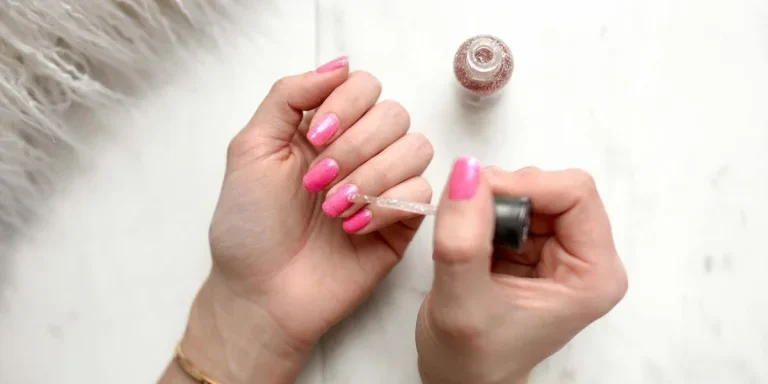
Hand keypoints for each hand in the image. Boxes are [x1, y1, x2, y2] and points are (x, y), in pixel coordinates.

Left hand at [173, 58, 433, 382]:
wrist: (261, 293)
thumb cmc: (248, 227)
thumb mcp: (251, 148)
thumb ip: (289, 95)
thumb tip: (338, 64)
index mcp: (326, 128)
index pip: (364, 86)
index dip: (346, 105)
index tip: (314, 137)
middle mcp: (360, 151)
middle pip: (394, 114)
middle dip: (356, 145)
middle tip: (317, 181)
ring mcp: (384, 186)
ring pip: (417, 148)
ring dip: (372, 175)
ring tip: (333, 208)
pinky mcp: (402, 222)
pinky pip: (422, 193)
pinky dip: (385, 206)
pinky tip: (351, 227)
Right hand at [415, 160, 627, 383]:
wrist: (460, 381)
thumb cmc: (470, 359)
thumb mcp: (462, 301)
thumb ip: (463, 239)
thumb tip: (466, 172)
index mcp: (594, 275)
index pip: (576, 193)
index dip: (524, 185)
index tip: (476, 197)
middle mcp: (586, 258)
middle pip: (552, 187)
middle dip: (503, 196)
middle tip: (467, 227)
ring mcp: (560, 251)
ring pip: (529, 191)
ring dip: (490, 205)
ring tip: (468, 245)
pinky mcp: (534, 247)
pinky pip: (510, 204)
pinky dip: (483, 212)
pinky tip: (470, 245)